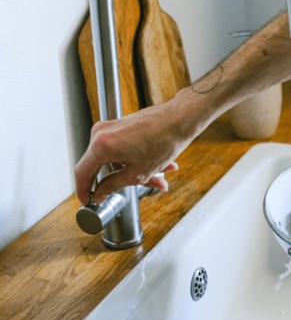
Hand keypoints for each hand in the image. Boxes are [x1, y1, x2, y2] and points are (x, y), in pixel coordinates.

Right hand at [74, 102, 194, 204]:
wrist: (180, 118)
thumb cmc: (164, 141)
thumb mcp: (138, 172)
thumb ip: (113, 185)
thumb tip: (99, 194)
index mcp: (101, 145)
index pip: (82, 173)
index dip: (83, 191)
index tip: (88, 201)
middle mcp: (101, 133)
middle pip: (101, 166)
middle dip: (123, 181)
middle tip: (138, 189)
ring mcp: (110, 127)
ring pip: (116, 159)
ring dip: (136, 171)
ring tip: (159, 178)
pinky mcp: (120, 126)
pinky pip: (123, 149)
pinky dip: (138, 160)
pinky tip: (161, 166)